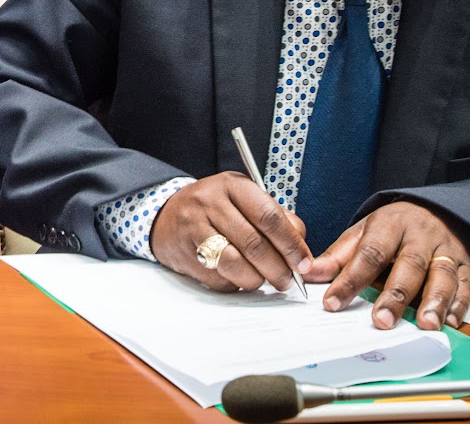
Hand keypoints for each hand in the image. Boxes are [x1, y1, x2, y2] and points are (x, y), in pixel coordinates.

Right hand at [151, 172, 312, 291]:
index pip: (268, 216)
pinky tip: (238, 277)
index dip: (291, 244)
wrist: (166, 216)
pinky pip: (218, 278)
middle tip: (288, 280)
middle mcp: (210, 203)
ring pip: (235, 264)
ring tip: (264, 280)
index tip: (303, 263)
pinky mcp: (186, 254)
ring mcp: (194, 228)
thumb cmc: (215, 209)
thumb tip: (300, 248)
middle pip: (254, 244)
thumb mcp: (244, 199)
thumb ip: (275, 217)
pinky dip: (235, 284)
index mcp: (232, 186)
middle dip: (278, 269)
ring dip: (257, 280)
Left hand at [307, 201, 469, 329]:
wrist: (436, 210)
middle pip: (409, 266)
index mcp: (390, 225)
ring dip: (435, 302)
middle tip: (382, 321)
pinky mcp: (466, 265)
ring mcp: (446, 250)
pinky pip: (466, 285)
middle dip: (395, 296)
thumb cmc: (395, 227)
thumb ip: (339, 256)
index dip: (350, 279)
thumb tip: (310, 274)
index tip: (333, 303)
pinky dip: (460, 305)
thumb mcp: (363, 232)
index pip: (368, 253)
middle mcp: (420, 237)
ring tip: (425, 325)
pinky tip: (450, 322)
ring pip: (443, 276)